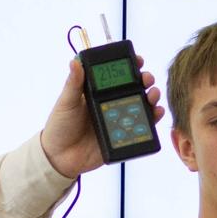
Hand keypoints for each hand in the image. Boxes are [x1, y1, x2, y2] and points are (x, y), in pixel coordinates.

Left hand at [40, 57, 163, 178]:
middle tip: (146, 79)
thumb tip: (75, 62)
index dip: (130, 67)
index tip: (138, 60)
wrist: (60, 157)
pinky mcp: (124, 136)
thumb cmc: (60, 126)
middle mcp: (111, 104)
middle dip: (145, 80)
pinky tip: (156, 112)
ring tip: (152, 94)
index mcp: (98, 93)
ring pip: (141, 105)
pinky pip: (142, 126)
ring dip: (151, 97)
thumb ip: (73, 83)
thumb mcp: (66, 102)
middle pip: (134, 88)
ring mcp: (119, 120)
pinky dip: (153, 118)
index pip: (117, 76)